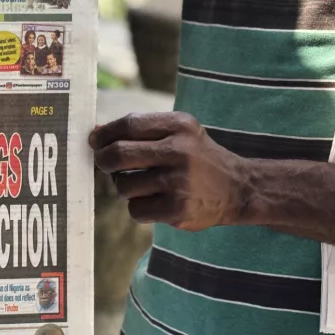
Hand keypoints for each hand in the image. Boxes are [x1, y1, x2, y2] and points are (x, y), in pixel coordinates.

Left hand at [89, 112, 251, 230]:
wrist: (239, 188)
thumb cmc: (198, 157)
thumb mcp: (178, 133)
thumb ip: (140, 130)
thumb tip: (96, 130)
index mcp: (179, 126)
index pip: (129, 124)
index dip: (105, 133)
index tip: (94, 140)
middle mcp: (179, 151)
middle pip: (119, 155)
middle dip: (103, 161)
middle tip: (104, 164)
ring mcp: (178, 182)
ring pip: (123, 186)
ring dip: (124, 187)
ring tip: (141, 185)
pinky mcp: (178, 210)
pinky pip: (136, 210)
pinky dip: (138, 207)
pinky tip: (155, 202)